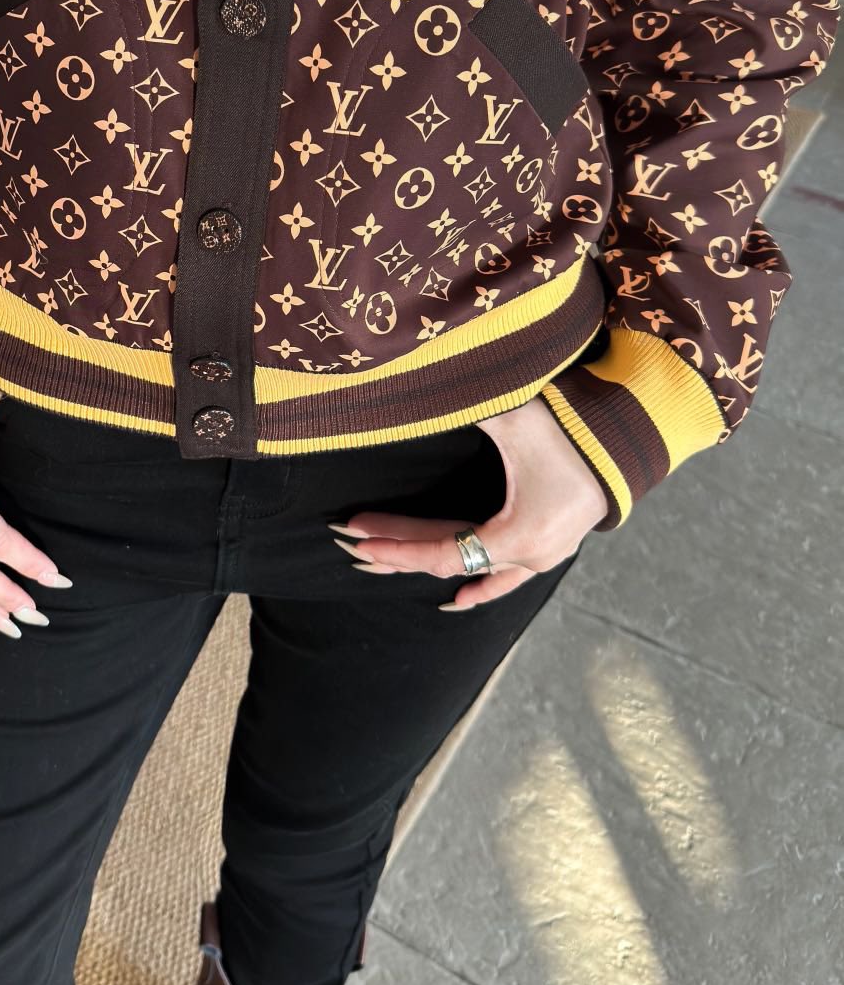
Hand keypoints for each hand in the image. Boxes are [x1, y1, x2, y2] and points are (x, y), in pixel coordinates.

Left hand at [330, 394, 608, 610]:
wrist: (632, 436)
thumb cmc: (575, 428)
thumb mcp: (514, 418)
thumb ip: (466, 406)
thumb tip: (420, 386)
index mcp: (519, 536)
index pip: (442, 552)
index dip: (397, 545)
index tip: (357, 536)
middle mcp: (532, 556)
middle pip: (450, 559)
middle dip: (399, 548)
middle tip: (352, 540)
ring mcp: (545, 554)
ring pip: (474, 566)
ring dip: (429, 561)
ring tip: (382, 561)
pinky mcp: (552, 543)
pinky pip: (509, 575)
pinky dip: (482, 584)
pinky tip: (460, 598)